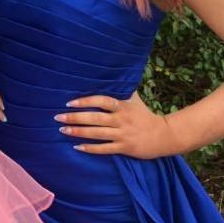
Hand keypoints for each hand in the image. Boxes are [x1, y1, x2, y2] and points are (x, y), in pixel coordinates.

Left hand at [56, 92, 180, 158]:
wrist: (165, 136)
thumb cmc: (145, 115)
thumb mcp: (134, 99)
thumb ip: (120, 89)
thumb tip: (107, 73)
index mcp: (123, 106)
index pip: (102, 101)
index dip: (86, 101)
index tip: (69, 102)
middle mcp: (122, 120)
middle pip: (95, 118)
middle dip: (75, 118)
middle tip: (58, 117)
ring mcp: (123, 135)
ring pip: (97, 134)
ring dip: (79, 132)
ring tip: (63, 130)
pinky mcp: (125, 148)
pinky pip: (104, 149)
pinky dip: (90, 149)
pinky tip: (77, 147)